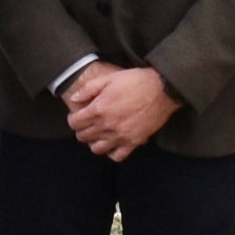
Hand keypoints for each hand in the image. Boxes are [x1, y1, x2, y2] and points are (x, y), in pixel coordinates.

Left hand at [63, 61, 178, 160]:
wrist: (162, 89)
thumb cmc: (135, 81)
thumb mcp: (109, 78)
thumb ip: (88, 89)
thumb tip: (74, 99)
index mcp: (99, 109)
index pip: (75, 123)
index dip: (73, 118)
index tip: (78, 115)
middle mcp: (107, 126)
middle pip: (83, 137)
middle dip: (81, 130)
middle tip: (87, 123)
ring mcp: (120, 136)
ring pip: (97, 149)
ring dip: (94, 142)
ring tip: (99, 133)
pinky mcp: (133, 142)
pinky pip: (117, 156)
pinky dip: (111, 152)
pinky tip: (112, 143)